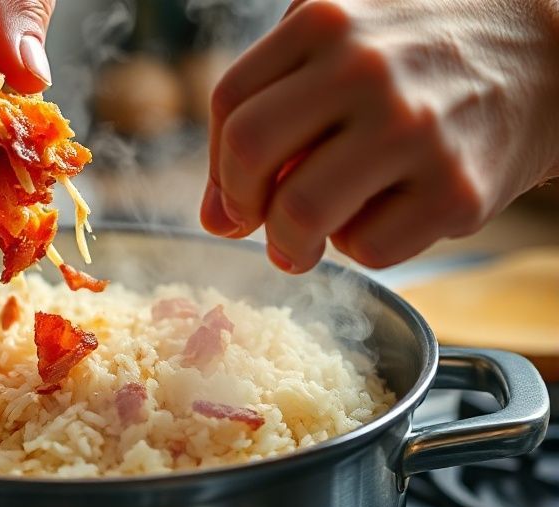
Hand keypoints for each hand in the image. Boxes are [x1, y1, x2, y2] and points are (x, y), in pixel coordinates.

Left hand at [201, 0, 558, 271]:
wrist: (548, 52)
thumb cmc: (419, 50)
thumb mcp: (339, 40)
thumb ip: (268, 106)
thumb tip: (216, 218)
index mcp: (326, 22)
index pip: (229, 104)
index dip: (218, 162)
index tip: (237, 190)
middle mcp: (366, 70)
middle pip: (249, 155)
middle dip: (241, 204)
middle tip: (259, 220)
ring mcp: (415, 130)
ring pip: (299, 214)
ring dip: (288, 244)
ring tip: (302, 242)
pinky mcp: (458, 190)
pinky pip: (368, 250)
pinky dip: (359, 247)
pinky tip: (380, 217)